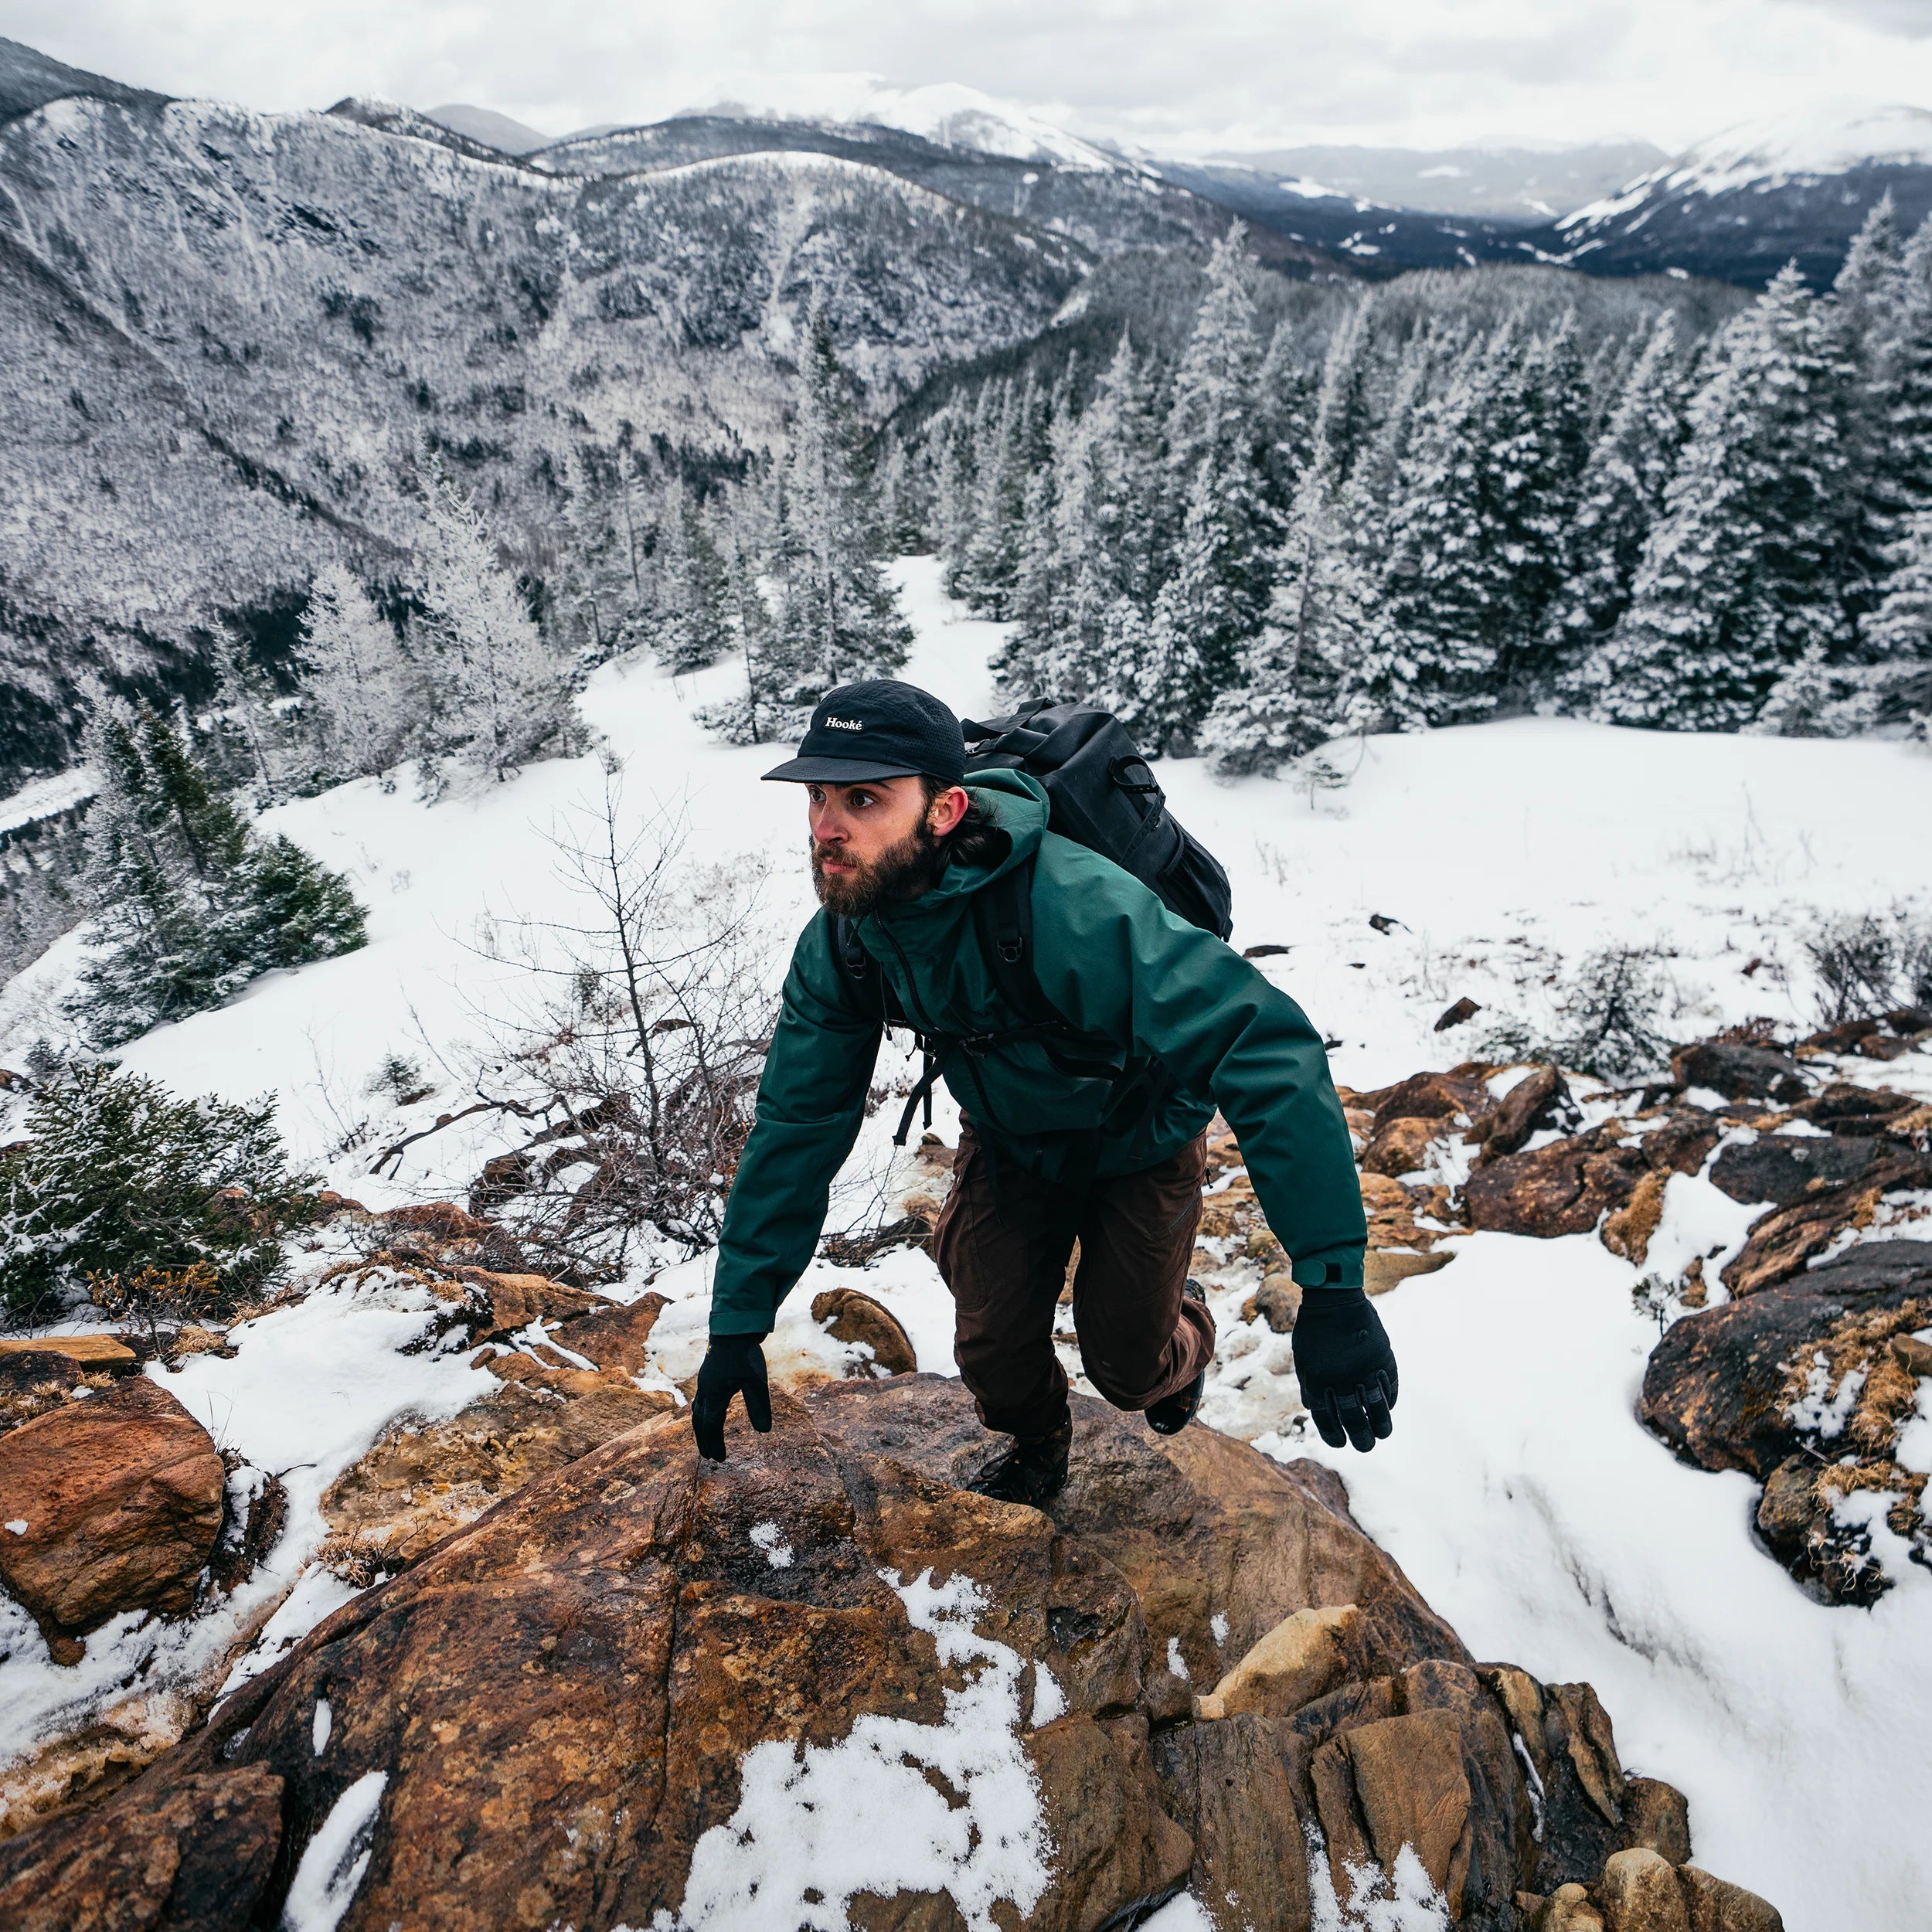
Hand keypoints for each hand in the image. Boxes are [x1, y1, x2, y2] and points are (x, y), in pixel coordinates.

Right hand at [692, 1332, 772, 1460]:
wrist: (732, 1329)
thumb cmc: (745, 1355)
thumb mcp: (756, 1382)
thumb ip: (759, 1406)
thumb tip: (765, 1432)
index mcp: (715, 1396)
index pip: (712, 1427)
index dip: (715, 1444)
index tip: (720, 1459)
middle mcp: (705, 1392)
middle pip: (700, 1423)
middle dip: (705, 1441)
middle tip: (709, 1457)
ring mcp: (704, 1383)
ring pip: (697, 1412)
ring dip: (701, 1428)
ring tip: (706, 1440)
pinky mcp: (707, 1376)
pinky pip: (699, 1401)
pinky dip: (701, 1414)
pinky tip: (708, 1412)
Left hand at [1291, 1288, 1397, 1451]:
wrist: (1333, 1298)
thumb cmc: (1313, 1329)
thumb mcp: (1303, 1358)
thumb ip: (1310, 1385)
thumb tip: (1316, 1410)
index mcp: (1317, 1379)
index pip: (1327, 1418)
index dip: (1334, 1435)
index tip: (1341, 1443)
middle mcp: (1341, 1378)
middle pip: (1354, 1418)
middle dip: (1361, 1438)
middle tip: (1366, 1446)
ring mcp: (1363, 1368)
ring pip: (1377, 1407)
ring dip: (1381, 1424)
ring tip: (1383, 1433)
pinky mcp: (1382, 1357)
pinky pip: (1389, 1385)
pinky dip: (1390, 1398)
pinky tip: (1389, 1406)